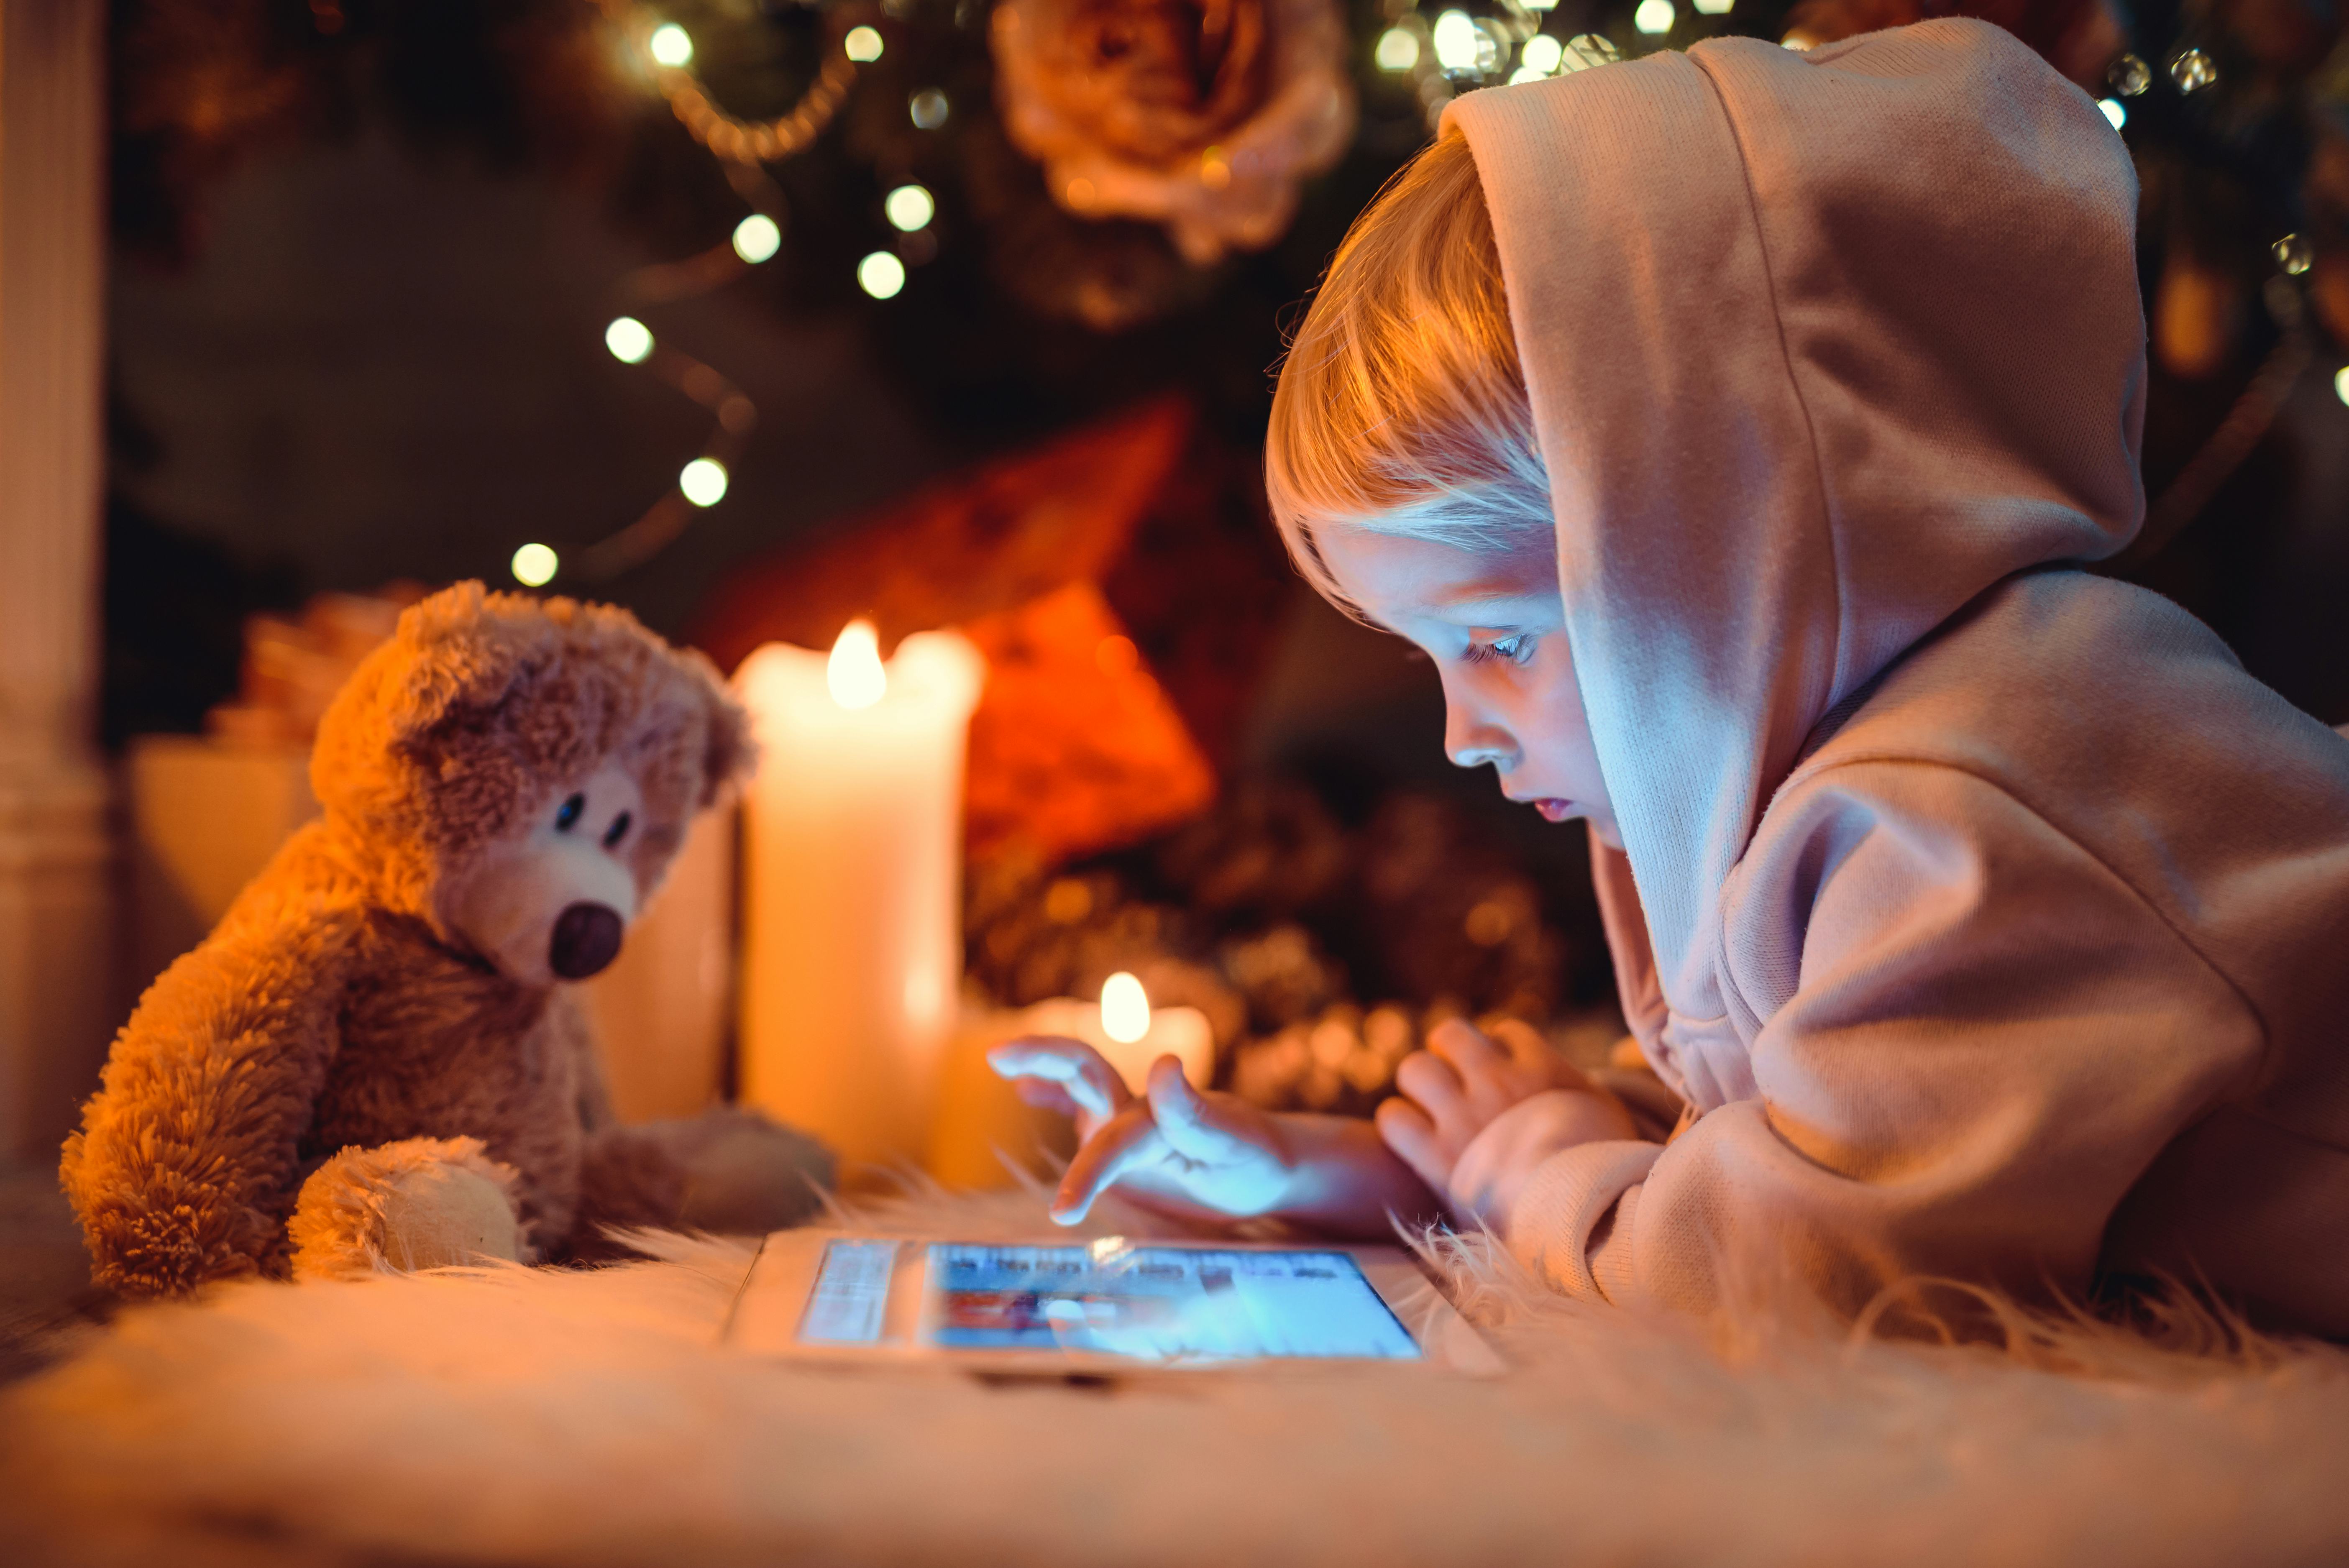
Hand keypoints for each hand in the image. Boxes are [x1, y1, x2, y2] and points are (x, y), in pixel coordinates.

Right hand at [989, 1037, 1298, 1224]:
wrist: (1267, 1165)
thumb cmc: (1255, 1158)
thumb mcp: (1236, 1144)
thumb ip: (1197, 1113)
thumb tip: (1165, 1063)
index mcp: (1161, 1118)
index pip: (1115, 1140)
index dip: (1090, 1171)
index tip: (1064, 1212)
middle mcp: (1136, 1110)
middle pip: (1086, 1071)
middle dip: (1045, 1058)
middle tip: (999, 1056)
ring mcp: (1125, 1121)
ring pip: (1079, 1084)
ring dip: (1043, 1068)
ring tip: (1002, 1061)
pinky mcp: (1121, 1137)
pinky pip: (1081, 1108)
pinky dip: (1054, 1093)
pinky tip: (1027, 1091)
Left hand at [1374, 1018, 1631, 1220]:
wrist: (1585, 1219)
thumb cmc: (1603, 1169)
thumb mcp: (1606, 1114)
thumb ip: (1578, 1086)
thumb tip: (1575, 1070)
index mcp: (1542, 1070)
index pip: (1505, 1032)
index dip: (1500, 1052)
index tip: (1505, 1076)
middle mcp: (1497, 1083)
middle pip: (1449, 1036)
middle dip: (1447, 1055)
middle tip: (1455, 1083)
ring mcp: (1464, 1117)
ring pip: (1415, 1068)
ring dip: (1419, 1086)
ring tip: (1431, 1107)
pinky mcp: (1437, 1157)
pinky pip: (1394, 1118)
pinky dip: (1399, 1124)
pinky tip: (1413, 1138)